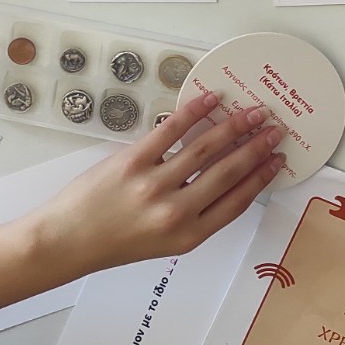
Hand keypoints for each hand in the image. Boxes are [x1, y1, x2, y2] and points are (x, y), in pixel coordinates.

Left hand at [25, 91, 282, 279]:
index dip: (261, 178)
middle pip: (228, 172)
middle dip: (256, 147)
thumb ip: (195, 217)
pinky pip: (171, 131)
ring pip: (206, 149)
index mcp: (188, 236)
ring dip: (234, 127)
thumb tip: (225, 179)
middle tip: (274, 129)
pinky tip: (211, 100)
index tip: (277, 160)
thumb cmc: (113, 242)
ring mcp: (154, 185)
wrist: (67, 241)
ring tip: (253, 113)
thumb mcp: (164, 244)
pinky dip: (194, 112)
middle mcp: (175, 212)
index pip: (236, 201)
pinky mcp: (132, 161)